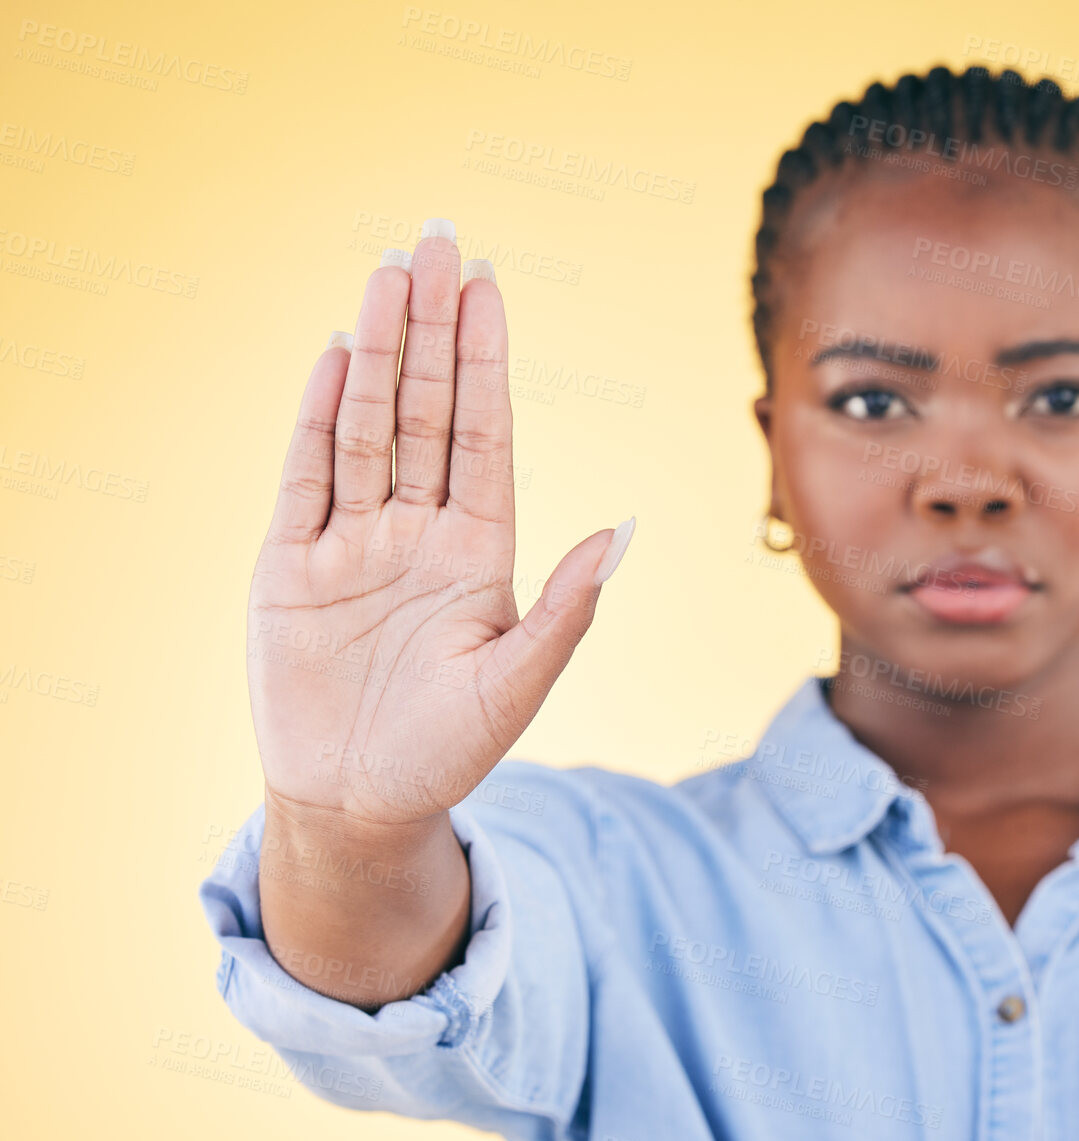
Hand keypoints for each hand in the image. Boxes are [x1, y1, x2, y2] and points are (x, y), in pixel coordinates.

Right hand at [246, 221, 633, 825]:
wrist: (359, 805)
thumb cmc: (448, 750)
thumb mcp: (518, 682)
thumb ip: (567, 607)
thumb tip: (627, 529)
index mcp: (479, 549)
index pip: (484, 433)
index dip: (486, 361)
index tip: (490, 288)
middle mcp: (418, 530)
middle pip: (427, 409)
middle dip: (433, 327)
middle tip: (437, 239)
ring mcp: (353, 541)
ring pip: (368, 425)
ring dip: (377, 350)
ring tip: (389, 272)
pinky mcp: (292, 566)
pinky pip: (307, 475)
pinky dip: (319, 414)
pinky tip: (335, 353)